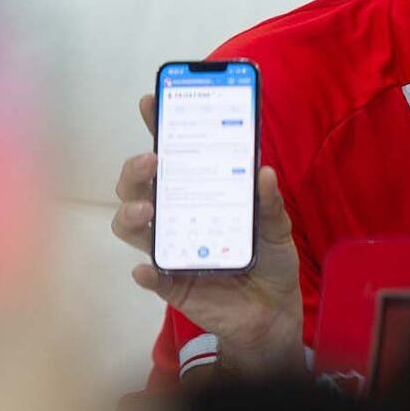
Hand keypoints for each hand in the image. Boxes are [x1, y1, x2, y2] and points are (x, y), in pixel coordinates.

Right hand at [111, 93, 303, 376]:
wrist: (273, 309)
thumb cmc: (269, 258)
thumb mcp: (277, 226)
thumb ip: (269, 202)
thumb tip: (263, 170)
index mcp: (198, 191)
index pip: (172, 154)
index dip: (158, 126)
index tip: (152, 101)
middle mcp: (175, 215)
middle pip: (138, 186)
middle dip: (136, 170)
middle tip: (153, 160)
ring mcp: (169, 248)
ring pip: (132, 227)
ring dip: (131, 214)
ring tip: (146, 211)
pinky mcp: (172, 284)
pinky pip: (152, 277)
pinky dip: (149, 272)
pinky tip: (150, 269)